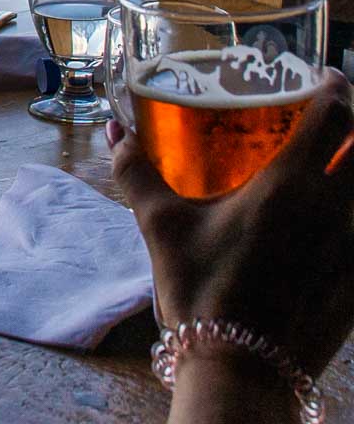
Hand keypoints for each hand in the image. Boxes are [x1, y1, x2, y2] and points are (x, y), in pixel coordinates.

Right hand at [109, 68, 353, 376]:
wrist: (239, 370)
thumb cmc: (200, 291)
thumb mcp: (161, 226)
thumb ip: (137, 172)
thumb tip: (115, 132)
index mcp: (289, 186)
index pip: (334, 116)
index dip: (337, 87)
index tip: (326, 75)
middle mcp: (332, 210)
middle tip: (335, 114)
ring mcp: (352, 248)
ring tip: (335, 162)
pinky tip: (332, 220)